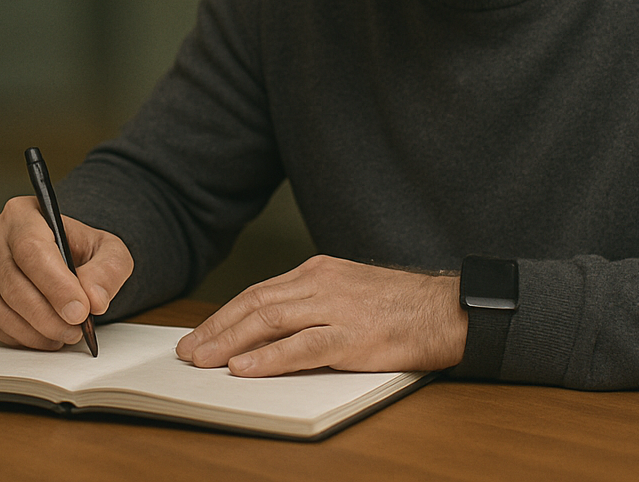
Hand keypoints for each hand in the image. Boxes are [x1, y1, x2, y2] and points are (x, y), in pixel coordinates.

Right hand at [0, 195, 133, 349]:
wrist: (61, 257)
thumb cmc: (78, 248)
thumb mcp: (107, 249)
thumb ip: (109, 268)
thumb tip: (94, 298)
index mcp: (22, 215)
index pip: (32, 250)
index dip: (56, 285)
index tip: (80, 311)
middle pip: (15, 284)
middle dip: (49, 316)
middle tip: (76, 330)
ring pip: (3, 310)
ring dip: (37, 332)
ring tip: (66, 334)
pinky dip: (22, 338)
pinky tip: (44, 335)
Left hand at [174, 255, 466, 375]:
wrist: (449, 310)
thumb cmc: (402, 306)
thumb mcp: (349, 291)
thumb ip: (313, 302)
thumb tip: (271, 328)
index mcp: (319, 271)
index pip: (259, 291)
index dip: (225, 314)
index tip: (202, 333)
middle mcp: (321, 283)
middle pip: (255, 303)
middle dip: (217, 328)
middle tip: (190, 349)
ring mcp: (337, 309)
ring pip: (270, 320)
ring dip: (230, 341)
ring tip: (205, 359)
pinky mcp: (354, 337)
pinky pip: (302, 347)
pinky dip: (269, 358)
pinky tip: (245, 367)